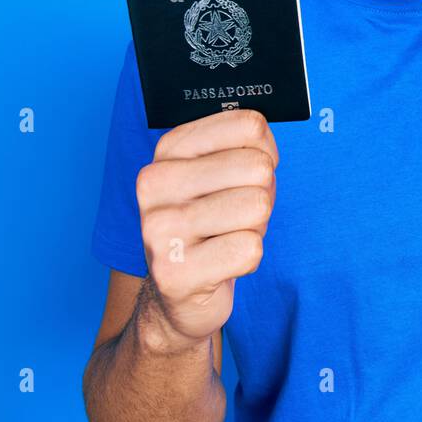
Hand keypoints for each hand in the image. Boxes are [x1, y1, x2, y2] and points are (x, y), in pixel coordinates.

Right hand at [133, 109, 277, 348]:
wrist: (179, 294)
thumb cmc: (213, 223)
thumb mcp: (224, 174)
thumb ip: (245, 145)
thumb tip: (263, 137)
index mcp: (168, 150)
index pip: (248, 126)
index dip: (265, 152)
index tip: (245, 174)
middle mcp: (155, 184)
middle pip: (258, 167)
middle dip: (260, 194)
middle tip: (236, 215)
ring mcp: (159, 230)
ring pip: (256, 207)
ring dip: (254, 228)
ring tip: (227, 238)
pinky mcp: (174, 273)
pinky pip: (249, 250)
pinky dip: (248, 259)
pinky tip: (222, 263)